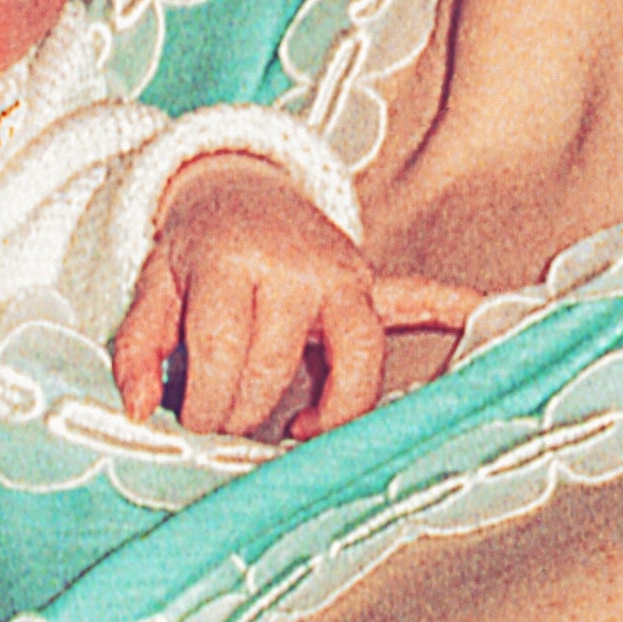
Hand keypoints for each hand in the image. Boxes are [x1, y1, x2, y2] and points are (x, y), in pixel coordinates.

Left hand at [111, 155, 479, 438]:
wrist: (236, 187)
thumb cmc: (193, 252)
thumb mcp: (151, 287)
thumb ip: (138, 347)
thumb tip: (141, 409)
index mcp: (231, 264)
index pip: (226, 353)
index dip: (208, 404)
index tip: (194, 425)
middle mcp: (294, 267)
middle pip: (279, 365)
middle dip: (248, 413)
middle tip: (228, 429)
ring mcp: (340, 272)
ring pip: (357, 357)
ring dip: (335, 410)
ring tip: (305, 434)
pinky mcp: (368, 279)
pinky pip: (417, 295)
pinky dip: (451, 305)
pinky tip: (484, 316)